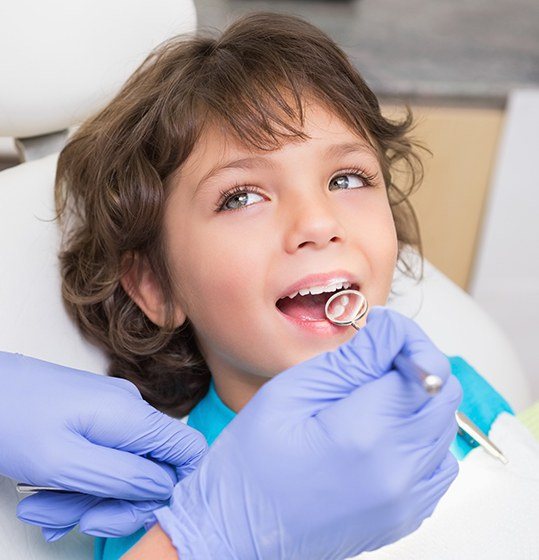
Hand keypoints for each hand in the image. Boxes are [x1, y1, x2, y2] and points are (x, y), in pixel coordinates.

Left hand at [0, 352, 206, 540]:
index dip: (178, 488)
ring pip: (121, 471)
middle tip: (78, 521)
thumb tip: (165, 488)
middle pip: (152, 471)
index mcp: (133, 417)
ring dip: (86, 500)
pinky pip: (101, 460)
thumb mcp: (65, 462)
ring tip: (43, 509)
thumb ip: (123, 477)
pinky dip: (77, 485)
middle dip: (115, 505)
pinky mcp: (94, 420)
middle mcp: (130, 413)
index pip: (190, 450)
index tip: (142, 513)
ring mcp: (112, 415)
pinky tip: (47, 496)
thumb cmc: (11, 417)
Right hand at [149, 307, 461, 558]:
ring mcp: (406, 500)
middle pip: (444, 395)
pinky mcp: (406, 516)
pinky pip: (438, 463)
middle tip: (373, 363)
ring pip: (444, 426)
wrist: (238, 531)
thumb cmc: (251, 465)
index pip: (425, 367)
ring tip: (371, 400)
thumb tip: (391, 330)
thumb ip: (351, 359)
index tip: (383, 336)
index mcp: (365, 434)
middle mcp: (397, 472)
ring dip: (417, 401)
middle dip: (415, 366)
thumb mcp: (291, 392)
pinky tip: (382, 433)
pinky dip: (419, 437)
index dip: (406, 340)